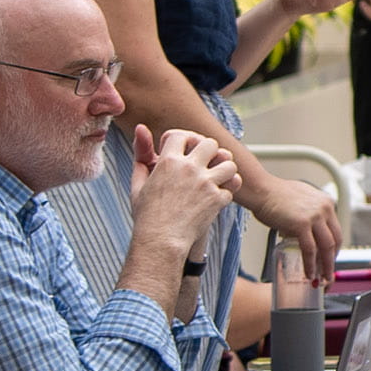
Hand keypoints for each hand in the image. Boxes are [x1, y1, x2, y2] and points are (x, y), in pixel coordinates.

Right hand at [129, 126, 241, 267]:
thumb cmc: (147, 215)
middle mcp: (189, 168)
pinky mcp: (217, 199)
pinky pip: (232, 187)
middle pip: (211, 144)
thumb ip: (141, 154)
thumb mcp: (138, 182)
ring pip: (229, 163)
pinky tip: (217, 196)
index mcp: (168, 161)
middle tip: (205, 162)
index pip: (183, 135)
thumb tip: (140, 129)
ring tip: (216, 177)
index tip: (184, 151)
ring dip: (224, 169)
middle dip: (209, 151)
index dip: (184, 141)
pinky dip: (227, 192)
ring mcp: (205, 183)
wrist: (160, 241)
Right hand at [245, 167, 343, 265]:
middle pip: (335, 240)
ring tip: (321, 279)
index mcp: (327, 203)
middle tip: (329, 274)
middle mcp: (325, 208)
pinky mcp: (302, 224)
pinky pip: (310, 249)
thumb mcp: (301, 201)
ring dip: (325, 266)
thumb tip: (306, 232)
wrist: (261, 190)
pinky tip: (309, 273)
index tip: (329, 260)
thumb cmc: (274, 196)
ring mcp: (315, 216)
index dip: (334, 248)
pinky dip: (310, 264)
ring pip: (326, 247)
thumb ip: (308, 214)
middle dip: (333, 260)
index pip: (335, 230)